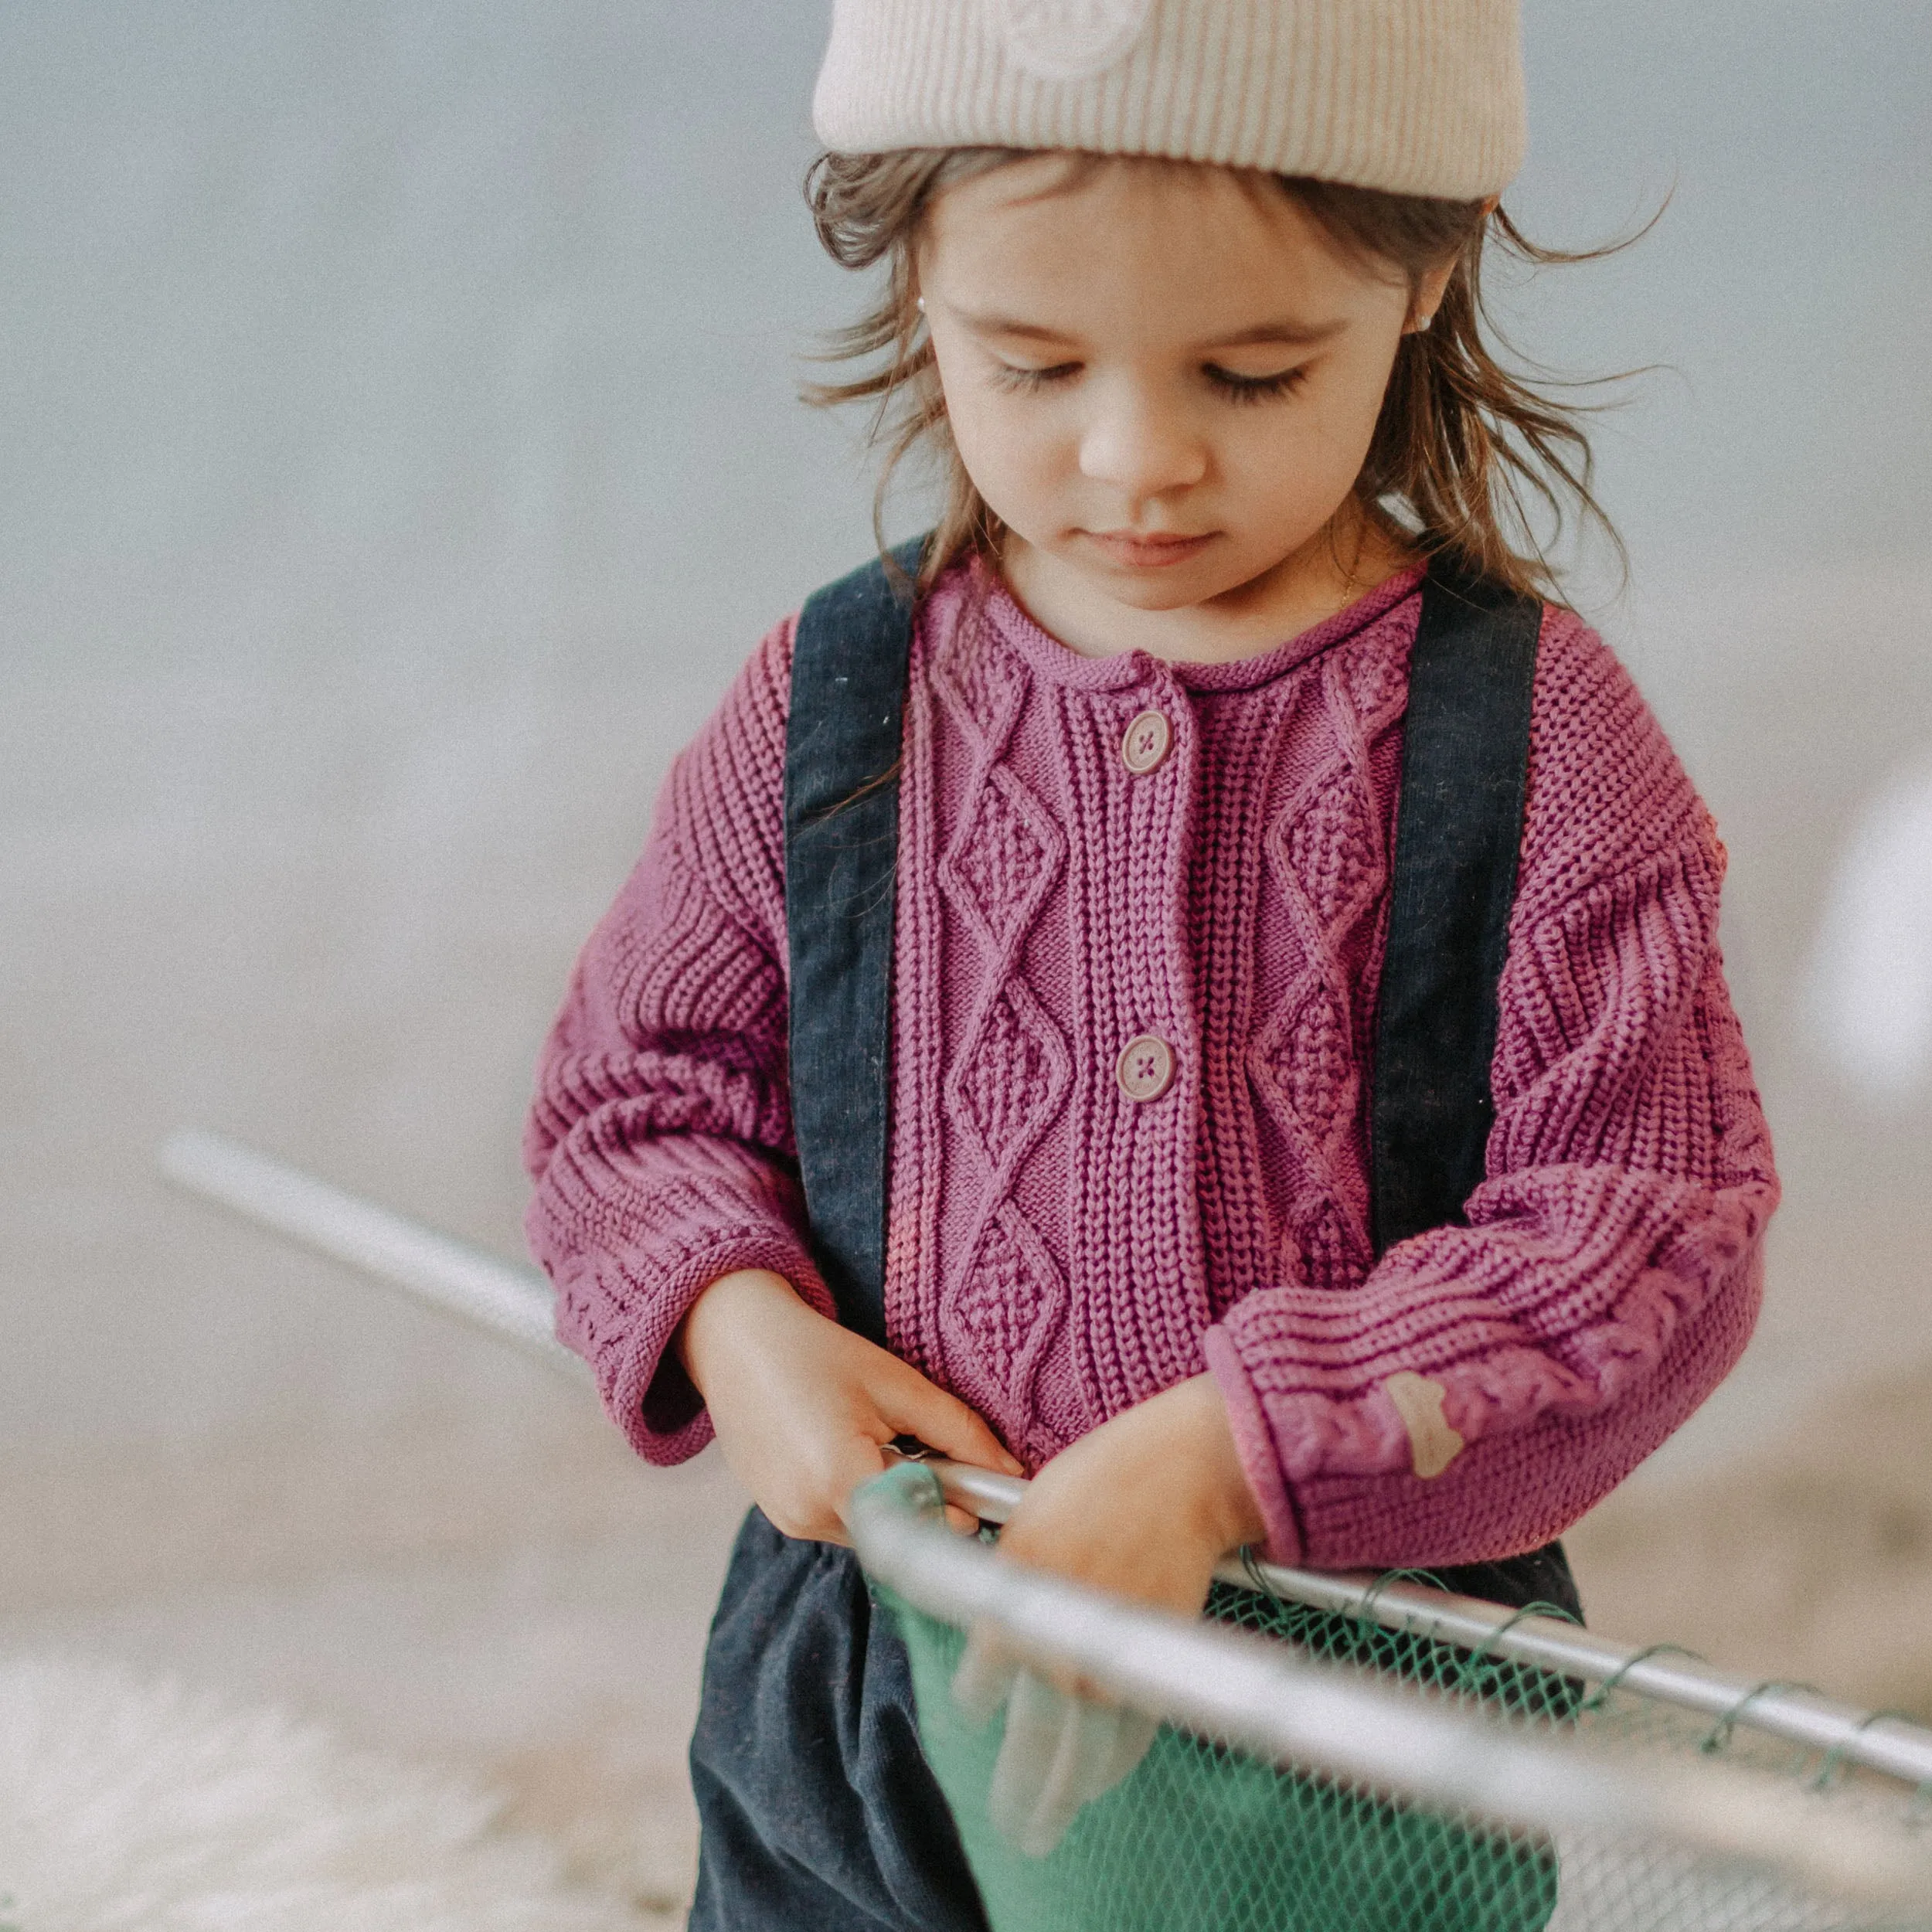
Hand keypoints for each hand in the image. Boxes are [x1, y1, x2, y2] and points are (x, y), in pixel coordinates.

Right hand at [676, 1268, 1022, 1544]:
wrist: (735, 1342)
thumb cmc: (815, 1353)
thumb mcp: (896, 1383)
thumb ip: (959, 1432)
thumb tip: (1011, 1472)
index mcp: (839, 1478)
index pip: (924, 1525)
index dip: (959, 1507)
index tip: (979, 1485)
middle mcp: (808, 1513)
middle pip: (899, 1532)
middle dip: (926, 1500)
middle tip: (927, 1449)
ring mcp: (790, 1521)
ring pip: (873, 1532)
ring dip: (892, 1500)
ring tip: (879, 1439)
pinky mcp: (781, 1518)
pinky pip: (841, 1523)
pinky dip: (860, 1497)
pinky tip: (849, 1449)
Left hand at [953, 1374, 1265, 1854]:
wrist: (1179, 1473)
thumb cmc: (1098, 1481)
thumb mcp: (1027, 1519)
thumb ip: (1008, 1581)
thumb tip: (994, 1626)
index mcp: (1011, 1597)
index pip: (979, 1685)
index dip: (976, 1700)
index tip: (978, 1708)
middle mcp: (1056, 1642)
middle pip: (1029, 1742)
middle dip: (1017, 1790)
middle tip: (1011, 1826)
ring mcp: (1108, 1660)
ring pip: (1082, 1755)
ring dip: (1065, 1794)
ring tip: (1049, 1824)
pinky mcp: (1154, 1662)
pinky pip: (1131, 1733)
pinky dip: (1116, 1761)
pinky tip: (1101, 1778)